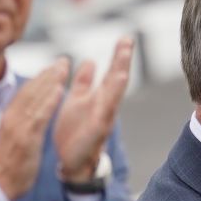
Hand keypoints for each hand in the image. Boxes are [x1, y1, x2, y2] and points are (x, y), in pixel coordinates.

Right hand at [0, 58, 69, 200]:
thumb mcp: (12, 137)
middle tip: (63, 61)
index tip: (52, 67)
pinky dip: (49, 102)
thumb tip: (28, 111)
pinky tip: (59, 90)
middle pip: (31, 90)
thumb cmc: (9, 163)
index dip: (39, 78)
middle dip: (47, 74)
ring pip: (35, 98)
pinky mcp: (26, 138)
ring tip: (64, 68)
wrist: (0, 183)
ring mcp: (19, 127)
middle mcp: (12, 118)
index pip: (25, 92)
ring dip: (50, 81)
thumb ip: (20, 122)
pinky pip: (39, 116)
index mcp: (9, 117)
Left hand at [55, 36, 133, 182]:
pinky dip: (110, 100)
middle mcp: (104, 106)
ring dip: (119, 76)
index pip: (110, 73)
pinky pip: (105, 113)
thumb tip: (89, 60)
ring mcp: (103, 118)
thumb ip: (84, 82)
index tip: (125, 38)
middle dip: (121, 60)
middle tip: (128, 40)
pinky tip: (114, 89)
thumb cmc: (75, 132)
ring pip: (113, 94)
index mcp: (97, 97)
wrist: (72, 162)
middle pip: (115, 79)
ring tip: (124, 58)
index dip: (118, 56)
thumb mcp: (77, 101)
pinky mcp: (97, 130)